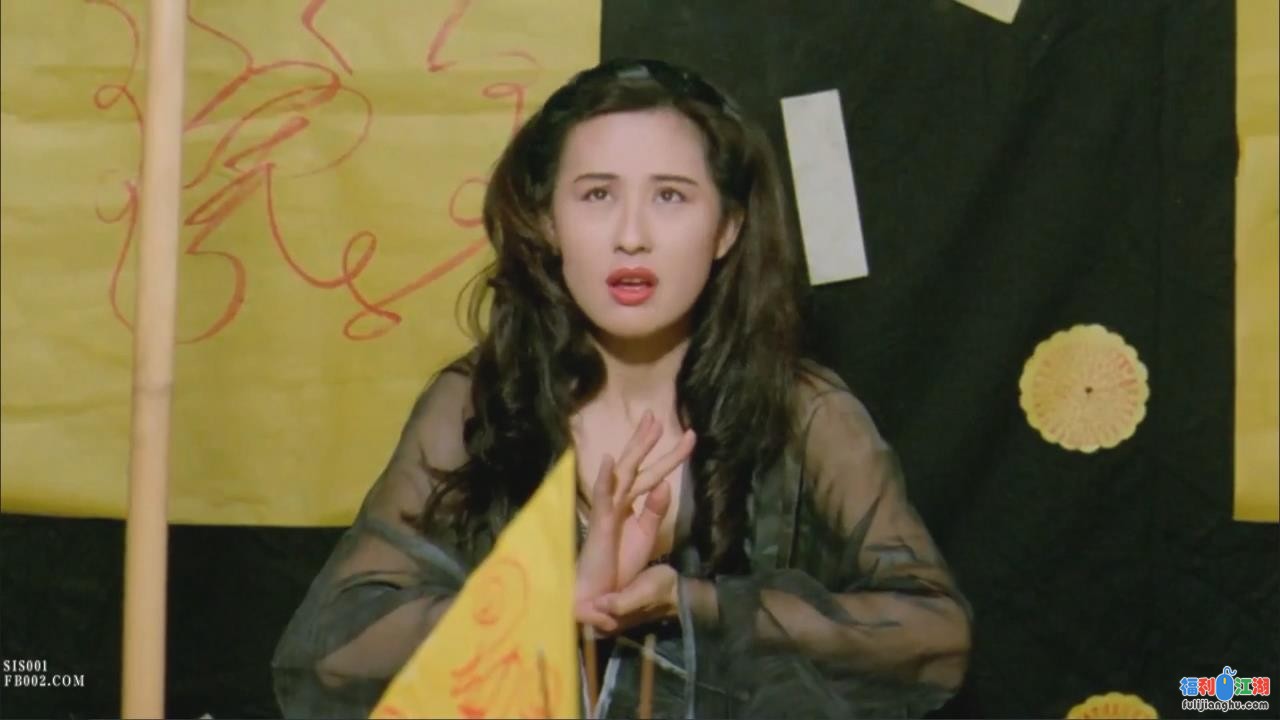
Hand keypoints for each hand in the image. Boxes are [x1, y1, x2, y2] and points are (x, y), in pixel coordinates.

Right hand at [574, 412, 694, 628]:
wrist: (599, 597)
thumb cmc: (618, 567)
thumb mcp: (645, 535)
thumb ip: (655, 510)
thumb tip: (666, 485)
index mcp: (630, 505)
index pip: (650, 475)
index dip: (667, 456)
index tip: (686, 436)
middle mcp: (618, 502)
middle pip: (635, 465)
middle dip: (647, 440)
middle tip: (657, 415)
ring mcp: (608, 510)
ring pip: (625, 473)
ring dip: (637, 449)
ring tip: (649, 425)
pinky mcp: (600, 524)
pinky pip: (603, 497)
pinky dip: (606, 479)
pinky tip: (610, 461)